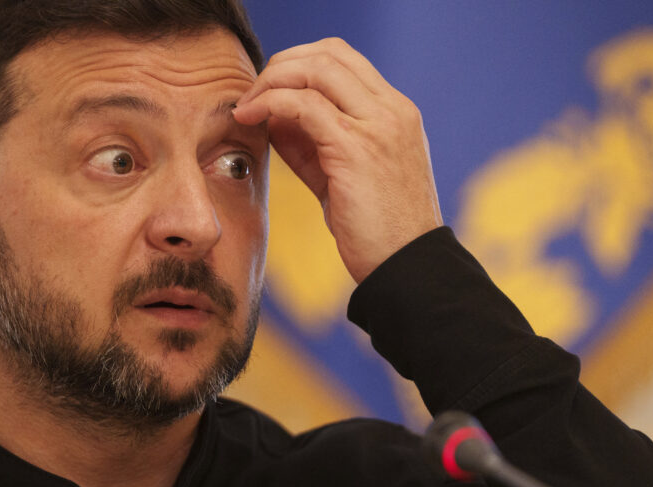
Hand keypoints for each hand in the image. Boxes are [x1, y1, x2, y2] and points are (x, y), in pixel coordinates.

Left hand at [233, 38, 441, 282]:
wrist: (407, 268)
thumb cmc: (377, 231)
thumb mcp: (345, 177)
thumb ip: (314, 143)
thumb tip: (272, 117)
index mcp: (396, 113)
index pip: (343, 60)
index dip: (299, 64)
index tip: (270, 89)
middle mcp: (392, 110)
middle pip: (329, 53)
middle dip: (281, 65)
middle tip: (253, 94)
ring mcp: (378, 125)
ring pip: (315, 70)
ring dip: (271, 81)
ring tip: (245, 107)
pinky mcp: (356, 148)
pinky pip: (302, 105)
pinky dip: (269, 104)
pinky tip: (249, 119)